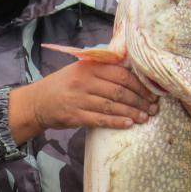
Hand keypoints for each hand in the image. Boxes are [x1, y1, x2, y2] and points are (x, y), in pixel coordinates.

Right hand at [9, 57, 158, 144]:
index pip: (121, 74)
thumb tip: (133, 72)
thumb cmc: (63, 85)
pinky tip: (129, 124)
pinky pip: (100, 120)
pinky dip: (116, 122)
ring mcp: (78, 99)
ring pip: (112, 106)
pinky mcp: (74, 116)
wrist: (37, 102)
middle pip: (119, 91)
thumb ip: (102, 69)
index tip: (152, 93)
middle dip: (140, 101)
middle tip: (153, 108)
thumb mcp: (80, 69)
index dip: (140, 85)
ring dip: (132, 112)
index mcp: (89, 67)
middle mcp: (84, 81)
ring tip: (145, 117)